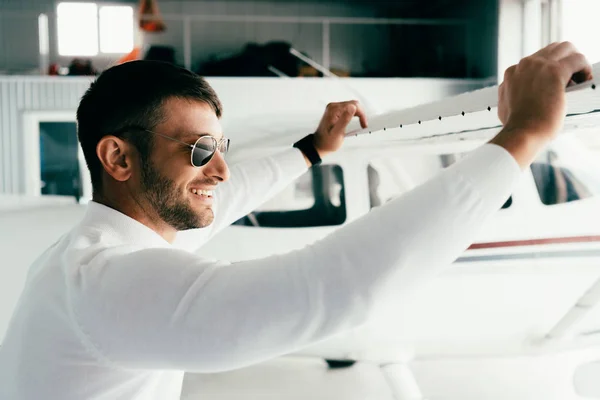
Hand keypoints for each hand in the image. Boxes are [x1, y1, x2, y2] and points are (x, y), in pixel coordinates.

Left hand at [313, 100, 367, 157]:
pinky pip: (349, 109)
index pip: (354, 105)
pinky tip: (355, 122)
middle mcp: (333, 107)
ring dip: (358, 114)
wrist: (319, 144)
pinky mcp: (336, 111)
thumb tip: (352, 108)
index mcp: (334, 110)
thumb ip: (344, 120)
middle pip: (354, 104)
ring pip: (352, 106)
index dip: (362, 115)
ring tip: (360, 124)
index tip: (363, 124)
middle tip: (363, 125)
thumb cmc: (327, 141)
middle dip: (361, 114)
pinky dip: (354, 115)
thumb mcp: (337, 133)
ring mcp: (334, 108)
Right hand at [491, 41, 592, 167]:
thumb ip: (511, 95)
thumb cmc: (516, 127)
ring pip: (565, 48)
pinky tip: (586, 79)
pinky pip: (577, 59)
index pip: (535, 61)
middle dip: (564, 59)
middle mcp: (524, 66)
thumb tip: (517, 95)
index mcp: (512, 73)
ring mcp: (539, 66)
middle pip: (551, 49)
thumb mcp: (505, 107)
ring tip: (580, 76)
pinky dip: (584, 67)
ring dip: (575, 59)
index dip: (548, 71)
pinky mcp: (554, 71)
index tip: (556, 83)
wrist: (522, 132)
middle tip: (571, 75)